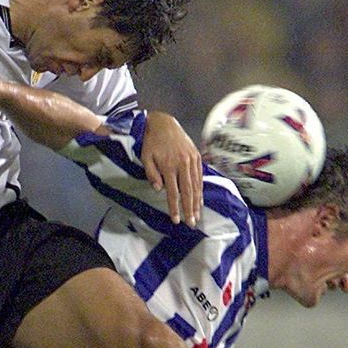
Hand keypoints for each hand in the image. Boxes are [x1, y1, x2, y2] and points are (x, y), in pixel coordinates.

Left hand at [142, 111, 202, 225]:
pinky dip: (201, 189)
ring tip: (197, 215)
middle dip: (190, 209)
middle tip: (191, 223)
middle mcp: (183, 164)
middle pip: (188, 191)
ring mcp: (191, 160)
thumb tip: (159, 190)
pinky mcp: (196, 157)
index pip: (173, 192)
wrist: (164, 123)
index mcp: (169, 166)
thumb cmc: (152, 142)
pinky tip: (200, 200)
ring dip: (197, 202)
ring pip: (196, 185)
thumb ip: (152, 174)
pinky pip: (200, 177)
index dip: (175, 207)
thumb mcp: (146, 157)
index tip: (176, 220)